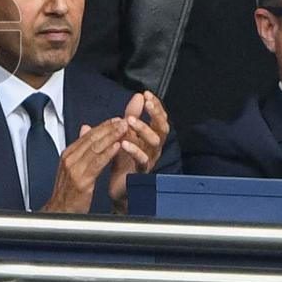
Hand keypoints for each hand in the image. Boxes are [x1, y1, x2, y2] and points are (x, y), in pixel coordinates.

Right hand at [40, 118, 126, 213]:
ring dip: (112, 137)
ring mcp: (74, 169)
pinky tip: (117, 147)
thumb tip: (85, 130)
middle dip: (109, 128)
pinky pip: (97, 163)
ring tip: (124, 130)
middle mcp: (70, 159)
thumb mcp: (71, 167)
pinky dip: (108, 154)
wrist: (58, 213)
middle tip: (123, 120)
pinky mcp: (81, 181)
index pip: (87, 135)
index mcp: (68, 154)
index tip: (116, 119)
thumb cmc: (67, 193)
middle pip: (92, 138)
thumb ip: (80, 149)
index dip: (103, 126)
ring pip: (95, 148)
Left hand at [108, 92, 168, 210]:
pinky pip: (142, 160)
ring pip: (155, 143)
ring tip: (130, 121)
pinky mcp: (140, 172)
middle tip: (147, 103)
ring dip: (143, 129)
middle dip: (156, 114)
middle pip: (162, 129)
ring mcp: (149, 160)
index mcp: (150, 138)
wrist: (119, 187)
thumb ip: (132, 116)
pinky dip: (134, 150)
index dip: (156, 106)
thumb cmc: (124, 160)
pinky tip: (124, 143)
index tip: (147, 94)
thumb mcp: (126, 134)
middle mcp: (153, 148)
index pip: (159, 119)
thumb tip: (138, 96)